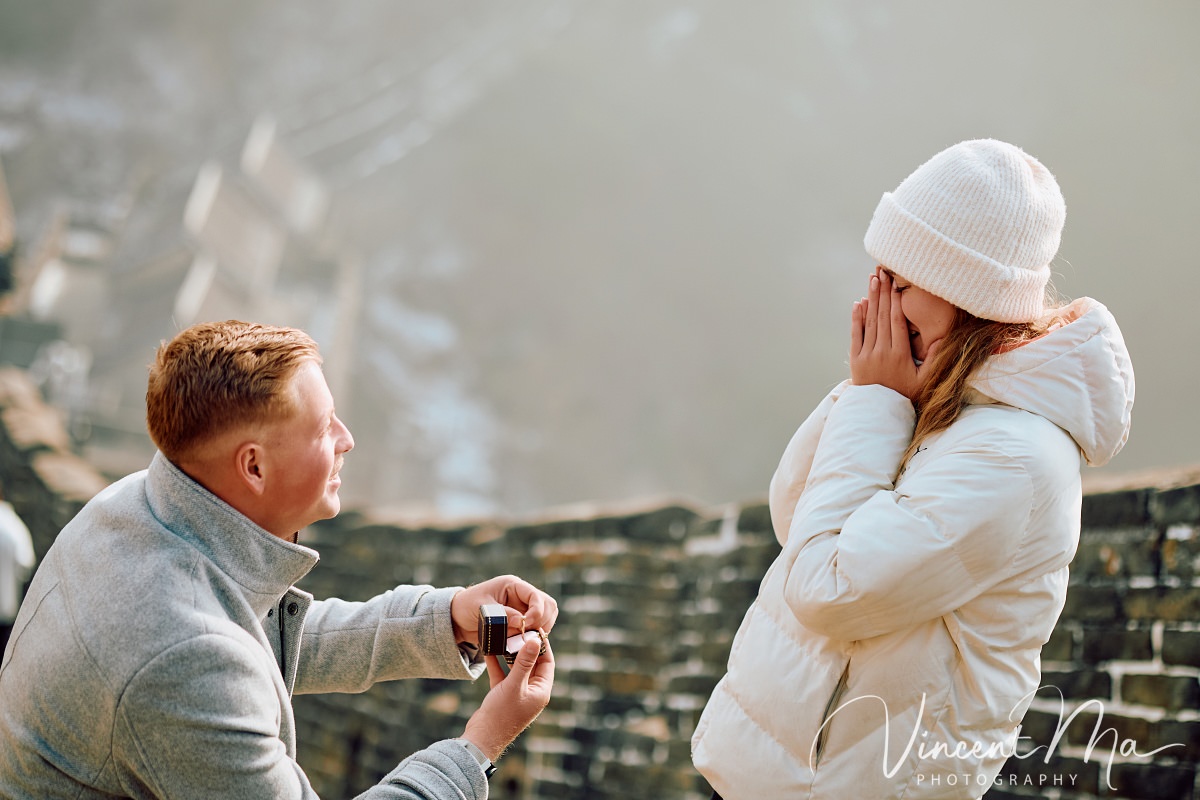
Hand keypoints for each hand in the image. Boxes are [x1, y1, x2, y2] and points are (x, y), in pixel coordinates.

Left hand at [450, 575, 558, 646]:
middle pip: (548, 605)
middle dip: (543, 620)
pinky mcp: (522, 622)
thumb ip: (502, 614)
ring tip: (527, 639)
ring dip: (541, 629)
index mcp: (513, 586)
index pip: (536, 595)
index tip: (526, 624)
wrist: (458, 619)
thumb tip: (521, 621)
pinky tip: (524, 643)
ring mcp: (523, 608)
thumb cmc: (466, 607)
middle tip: (530, 633)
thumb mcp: (481, 608)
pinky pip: (537, 628)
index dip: (536, 610)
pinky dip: (534, 636)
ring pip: (546, 616)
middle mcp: (522, 596)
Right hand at [462, 637, 554, 761]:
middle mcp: (532, 692)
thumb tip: (535, 641)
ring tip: (506, 636)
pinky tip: (489, 650)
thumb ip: (524, 662)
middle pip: (533, 663)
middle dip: (526, 647)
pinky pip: (503, 675)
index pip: (547, 662)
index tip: (536, 628)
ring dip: (511, 654)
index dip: (543, 645)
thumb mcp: (514, 684)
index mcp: (541, 690)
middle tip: (519, 630)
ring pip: (517, 668)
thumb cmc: (501, 714)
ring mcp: (518, 693)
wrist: (482, 737)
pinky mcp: (504, 695)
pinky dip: (497, 663)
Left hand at [849, 268, 940, 401]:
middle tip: (883, 272)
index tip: (897, 284)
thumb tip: (944, 340)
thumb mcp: (926, 381)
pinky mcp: (855, 359)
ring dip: (871, 299)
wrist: (879, 411)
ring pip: (869, 322)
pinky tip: (859, 303)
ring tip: (873, 280)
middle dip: (883, 293)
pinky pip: (856, 335)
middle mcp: (881, 352)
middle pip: (882, 316)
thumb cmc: (906, 395)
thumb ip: (934, 361)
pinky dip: (856, 318)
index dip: (896, 301)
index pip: (897, 322)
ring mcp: (866, 355)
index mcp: (899, 354)